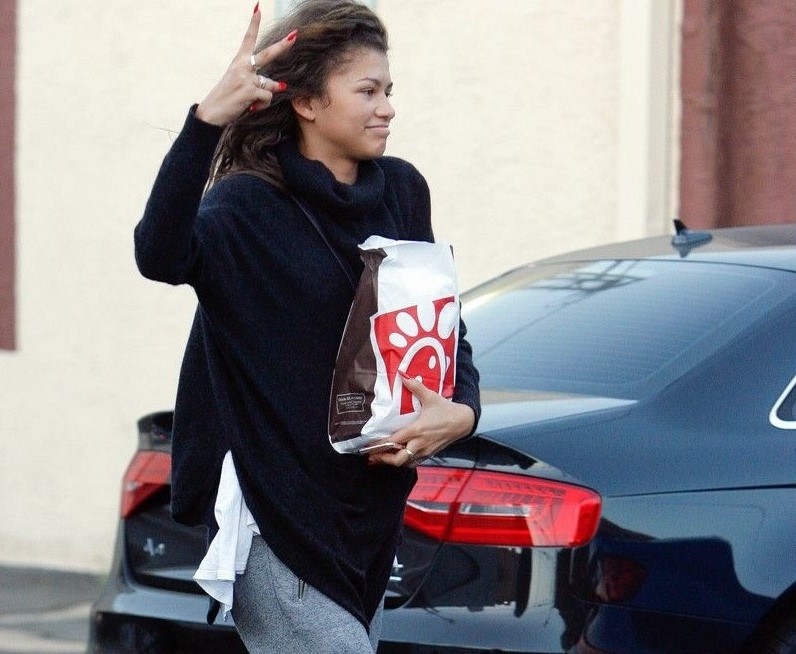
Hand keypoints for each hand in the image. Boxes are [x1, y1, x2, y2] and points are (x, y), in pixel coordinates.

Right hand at [195, 9, 294, 125]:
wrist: (211, 113)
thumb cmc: (226, 99)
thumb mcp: (240, 85)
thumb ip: (260, 83)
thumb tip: (282, 86)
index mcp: (238, 61)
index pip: (248, 39)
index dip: (253, 23)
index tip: (258, 8)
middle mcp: (243, 66)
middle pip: (268, 54)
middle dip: (283, 45)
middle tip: (295, 35)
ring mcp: (246, 77)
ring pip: (271, 86)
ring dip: (264, 98)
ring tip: (250, 103)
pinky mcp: (249, 90)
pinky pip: (267, 98)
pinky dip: (262, 107)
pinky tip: (250, 108)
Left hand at [367, 372, 475, 467]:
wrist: (464, 422)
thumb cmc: (447, 410)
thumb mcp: (431, 397)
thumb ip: (415, 386)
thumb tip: (402, 375)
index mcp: (417, 430)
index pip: (395, 441)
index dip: (380, 445)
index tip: (369, 445)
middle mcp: (420, 443)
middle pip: (398, 459)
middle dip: (384, 459)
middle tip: (372, 455)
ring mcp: (425, 451)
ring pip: (406, 463)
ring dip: (393, 461)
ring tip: (381, 458)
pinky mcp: (430, 454)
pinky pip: (414, 462)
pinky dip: (405, 462)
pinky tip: (398, 456)